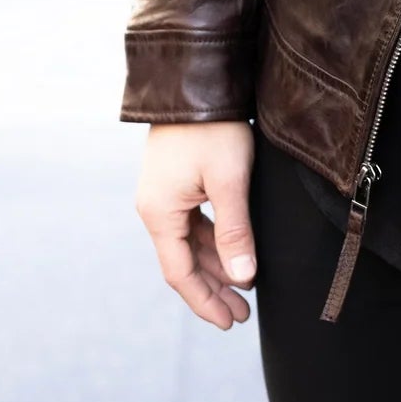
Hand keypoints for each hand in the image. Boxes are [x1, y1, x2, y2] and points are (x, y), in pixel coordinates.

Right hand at [135, 121, 256, 329]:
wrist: (195, 79)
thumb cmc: (213, 128)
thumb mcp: (229, 180)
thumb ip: (235, 230)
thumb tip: (243, 278)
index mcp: (160, 214)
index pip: (180, 273)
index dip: (205, 301)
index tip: (231, 322)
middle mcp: (155, 209)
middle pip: (185, 262)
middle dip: (214, 290)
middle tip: (242, 316)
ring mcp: (164, 195)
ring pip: (191, 243)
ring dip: (217, 266)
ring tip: (244, 289)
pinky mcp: (176, 181)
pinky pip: (194, 224)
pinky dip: (214, 242)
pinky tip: (234, 253)